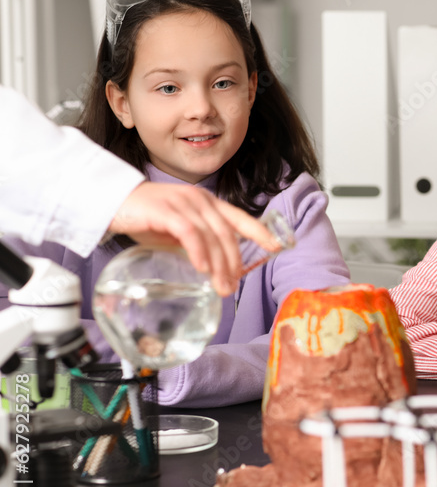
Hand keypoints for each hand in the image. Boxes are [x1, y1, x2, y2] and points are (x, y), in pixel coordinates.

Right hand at [109, 182, 280, 296]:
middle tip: (232, 287)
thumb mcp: (177, 229)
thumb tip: (212, 267)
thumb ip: (196, 241)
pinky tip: (202, 268)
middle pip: (227, 233)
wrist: (109, 199)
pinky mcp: (166, 211)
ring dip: (219, 264)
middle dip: (234, 262)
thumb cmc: (144, 215)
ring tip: (220, 287)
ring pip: (212, 236)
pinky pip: (190, 233)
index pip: (240, 217)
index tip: (276, 247)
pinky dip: (199, 252)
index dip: (259, 232)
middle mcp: (200, 201)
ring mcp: (184, 204)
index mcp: (207, 203)